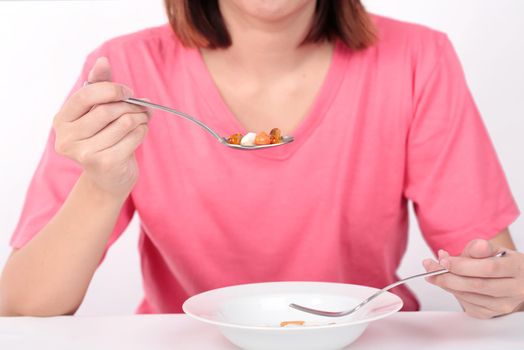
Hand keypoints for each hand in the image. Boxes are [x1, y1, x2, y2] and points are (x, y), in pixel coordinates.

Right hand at [53, 57, 149, 197]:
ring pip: (123, 123)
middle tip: (142, 107)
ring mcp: (83, 153)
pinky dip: (142, 132)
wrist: (109, 178)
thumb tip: (102, 60)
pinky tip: (140, 133)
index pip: (86, 95)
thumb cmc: (104, 139)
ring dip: (140, 118)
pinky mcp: (104, 163)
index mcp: (61, 120)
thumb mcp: (99, 111)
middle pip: (107, 110)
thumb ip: (100, 86)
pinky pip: (133, 137)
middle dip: (130, 106)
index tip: (127, 92)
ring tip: (142, 119)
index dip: (111, 89)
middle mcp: (66, 138)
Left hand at [423, 239, 523, 318]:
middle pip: (476, 285)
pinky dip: (452, 292)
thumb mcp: (494, 249)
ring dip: (446, 283)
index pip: (488, 268)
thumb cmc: (502, 263)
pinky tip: (448, 282)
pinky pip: (465, 304)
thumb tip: (471, 248)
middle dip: (447, 275)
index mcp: (516, 268)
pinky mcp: (490, 314)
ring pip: (468, 296)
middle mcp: (514, 289)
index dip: (463, 265)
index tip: (444, 260)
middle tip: (430, 266)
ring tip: (434, 270)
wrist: (514, 281)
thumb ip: (479, 248)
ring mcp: (503, 305)